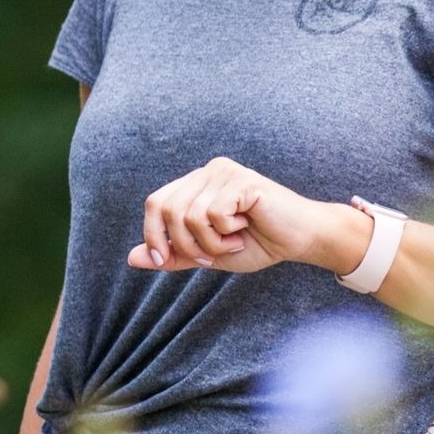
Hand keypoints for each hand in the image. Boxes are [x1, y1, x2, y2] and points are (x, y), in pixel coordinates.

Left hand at [130, 156, 356, 275]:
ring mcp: (224, 172)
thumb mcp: (208, 254)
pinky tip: (246, 229)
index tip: (163, 261)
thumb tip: (132, 259)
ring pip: (189, 215)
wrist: (301, 240)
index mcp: (197, 184)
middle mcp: (207, 172)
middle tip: (209, 256)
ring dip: (210, 242)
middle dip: (183, 244)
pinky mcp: (241, 181)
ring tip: (233, 242)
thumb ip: (174, 254)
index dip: (153, 235)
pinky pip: (213, 214)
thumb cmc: (259, 243)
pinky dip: (225, 233)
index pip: (155, 203)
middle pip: (167, 208)